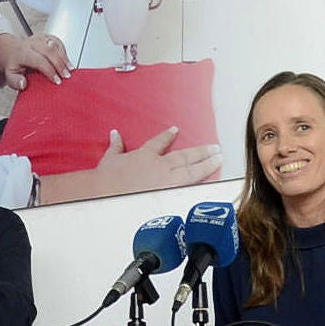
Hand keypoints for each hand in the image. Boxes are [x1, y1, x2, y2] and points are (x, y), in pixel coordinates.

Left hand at [0, 32, 69, 89]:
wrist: (10, 51)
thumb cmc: (13, 64)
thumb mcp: (9, 75)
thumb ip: (15, 81)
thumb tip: (23, 84)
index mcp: (22, 52)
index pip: (39, 60)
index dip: (50, 71)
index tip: (57, 81)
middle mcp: (31, 43)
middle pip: (49, 51)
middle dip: (60, 64)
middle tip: (66, 76)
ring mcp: (39, 38)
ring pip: (55, 45)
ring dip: (64, 58)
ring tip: (70, 69)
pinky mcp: (46, 36)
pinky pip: (58, 41)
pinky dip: (64, 51)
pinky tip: (67, 60)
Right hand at [38, 126, 224, 204]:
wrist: (105, 192)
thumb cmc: (105, 178)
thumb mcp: (109, 159)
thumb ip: (116, 146)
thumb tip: (115, 133)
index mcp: (145, 156)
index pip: (159, 143)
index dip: (168, 136)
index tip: (176, 130)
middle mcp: (159, 166)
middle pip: (184, 157)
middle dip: (200, 151)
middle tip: (215, 148)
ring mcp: (166, 181)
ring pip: (191, 170)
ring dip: (207, 164)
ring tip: (219, 158)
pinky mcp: (168, 195)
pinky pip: (188, 188)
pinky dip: (200, 184)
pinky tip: (211, 182)